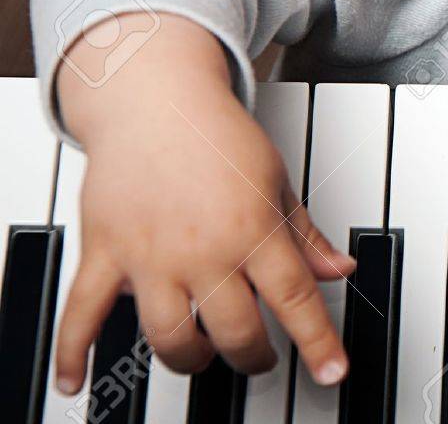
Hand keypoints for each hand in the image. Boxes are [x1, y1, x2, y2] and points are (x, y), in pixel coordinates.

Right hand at [53, 13, 355, 393]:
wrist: (156, 99)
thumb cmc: (217, 135)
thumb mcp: (276, 181)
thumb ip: (305, 235)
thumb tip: (340, 269)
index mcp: (255, 228)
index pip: (297, 299)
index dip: (319, 343)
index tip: (333, 372)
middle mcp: (205, 248)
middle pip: (236, 331)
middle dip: (254, 356)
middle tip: (259, 355)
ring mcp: (152, 255)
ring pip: (171, 336)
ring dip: (191, 359)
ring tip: (202, 354)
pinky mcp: (106, 251)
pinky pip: (84, 312)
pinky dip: (74, 351)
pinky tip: (74, 380)